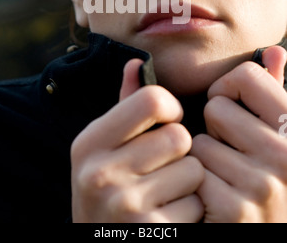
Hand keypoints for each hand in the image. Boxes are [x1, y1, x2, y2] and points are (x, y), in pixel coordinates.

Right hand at [71, 59, 203, 222]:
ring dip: (187, 180)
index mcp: (90, 142)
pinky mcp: (150, 232)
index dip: (170, 108)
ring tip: (164, 191)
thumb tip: (135, 62)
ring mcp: (124, 206)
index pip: (152, 100)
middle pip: (178, 136)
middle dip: (179, 150)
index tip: (167, 121)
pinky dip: (191, 209)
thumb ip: (124, 104)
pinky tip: (168, 215)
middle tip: (162, 165)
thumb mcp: (106, 146)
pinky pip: (197, 203)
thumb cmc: (111, 187)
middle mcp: (100, 173)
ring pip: (193, 169)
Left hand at [191, 46, 286, 222]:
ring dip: (205, 159)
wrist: (261, 233)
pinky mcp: (237, 211)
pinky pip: (193, 172)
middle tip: (232, 155)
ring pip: (199, 141)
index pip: (247, 75)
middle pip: (217, 107)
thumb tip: (275, 50)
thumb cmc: (263, 177)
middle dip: (215, 129)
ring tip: (226, 179)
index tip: (232, 112)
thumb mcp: (276, 133)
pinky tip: (216, 201)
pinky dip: (197, 185)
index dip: (228, 91)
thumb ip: (273, 92)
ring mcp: (265, 185)